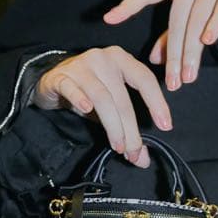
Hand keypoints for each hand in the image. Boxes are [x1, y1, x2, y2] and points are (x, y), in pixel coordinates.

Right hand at [32, 46, 174, 166]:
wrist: (52, 80)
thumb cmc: (87, 90)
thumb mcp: (110, 103)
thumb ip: (127, 127)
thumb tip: (142, 158)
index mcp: (121, 60)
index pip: (144, 79)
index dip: (157, 102)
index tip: (165, 125)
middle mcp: (103, 58)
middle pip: (122, 97)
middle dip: (130, 129)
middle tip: (134, 152)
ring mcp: (81, 66)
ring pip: (102, 98)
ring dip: (113, 126)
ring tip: (118, 146)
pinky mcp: (61, 77)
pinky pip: (73, 89)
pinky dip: (80, 100)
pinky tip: (86, 110)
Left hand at [102, 0, 217, 89]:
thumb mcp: (192, 3)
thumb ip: (172, 31)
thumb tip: (155, 60)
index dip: (128, 5)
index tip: (109, 19)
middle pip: (177, 19)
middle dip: (173, 53)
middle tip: (171, 82)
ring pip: (198, 19)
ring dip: (192, 51)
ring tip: (188, 76)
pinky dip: (215, 25)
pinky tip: (208, 43)